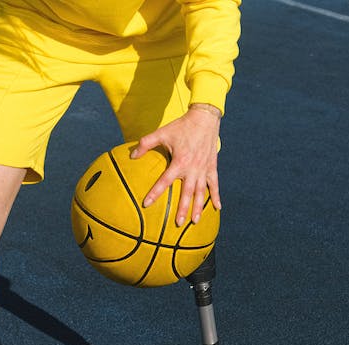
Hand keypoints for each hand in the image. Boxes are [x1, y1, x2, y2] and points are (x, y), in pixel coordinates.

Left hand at [131, 104, 221, 225]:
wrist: (205, 118)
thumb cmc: (181, 126)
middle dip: (182, 209)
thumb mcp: (162, 133)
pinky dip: (216, 196)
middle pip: (186, 193)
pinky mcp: (212, 167)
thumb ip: (145, 144)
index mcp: (179, 162)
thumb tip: (131, 156)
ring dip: (198, 207)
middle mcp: (192, 168)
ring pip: (201, 192)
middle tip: (177, 222)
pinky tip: (217, 208)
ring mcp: (204, 169)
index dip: (155, 193)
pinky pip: (214, 184)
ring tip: (195, 221)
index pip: (164, 181)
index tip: (146, 204)